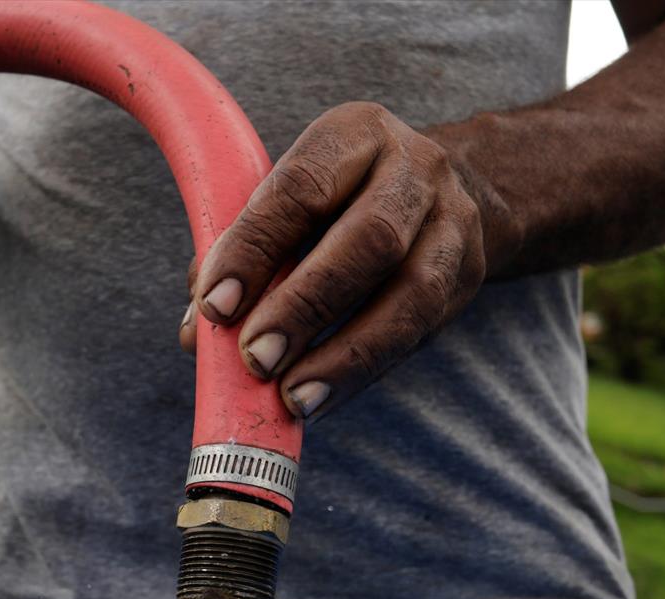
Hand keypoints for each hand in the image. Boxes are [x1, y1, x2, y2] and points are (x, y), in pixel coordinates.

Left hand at [179, 102, 488, 422]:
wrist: (436, 193)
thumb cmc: (333, 202)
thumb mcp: (285, 203)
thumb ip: (236, 257)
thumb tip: (197, 333)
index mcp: (354, 135)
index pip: (303, 188)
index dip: (255, 248)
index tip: (216, 306)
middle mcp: (415, 169)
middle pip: (370, 239)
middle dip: (306, 305)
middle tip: (256, 357)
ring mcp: (453, 224)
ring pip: (411, 294)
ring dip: (345, 355)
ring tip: (292, 398)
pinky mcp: (467, 277)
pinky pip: (419, 333)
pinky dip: (363, 372)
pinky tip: (321, 399)